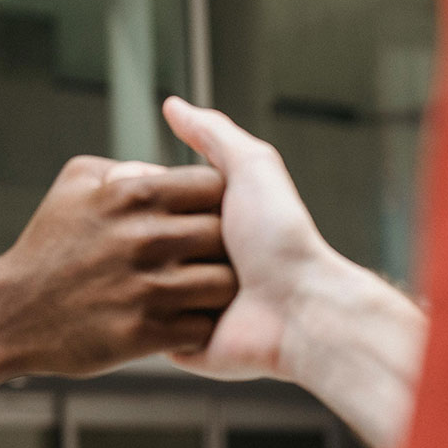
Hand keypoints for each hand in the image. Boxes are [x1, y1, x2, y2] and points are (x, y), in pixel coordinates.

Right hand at [0, 155, 235, 376]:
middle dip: (222, 245)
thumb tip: (165, 171)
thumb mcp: (75, 181)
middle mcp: (144, 238)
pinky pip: (202, 327)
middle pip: (225, 233)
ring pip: (222, 284)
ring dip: (215, 289)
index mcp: (132, 194)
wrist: (11, 313)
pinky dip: (197, 326)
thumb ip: (126, 168)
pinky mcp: (144, 334)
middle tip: (202, 256)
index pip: (213, 183)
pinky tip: (178, 319)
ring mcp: (146, 289)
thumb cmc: (46, 246)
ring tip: (196, 290)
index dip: (217, 199)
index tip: (205, 214)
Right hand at [161, 97, 330, 379]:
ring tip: (199, 282)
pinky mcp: (183, 343)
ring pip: (145, 282)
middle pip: (145, 240)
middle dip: (157, 240)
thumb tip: (172, 104)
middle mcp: (196, 260)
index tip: (151, 194)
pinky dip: (165, 319)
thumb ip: (213, 134)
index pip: (153, 197)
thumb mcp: (251, 168)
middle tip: (178, 244)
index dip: (151, 193)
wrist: (303, 312)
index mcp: (208, 220)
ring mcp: (186, 303)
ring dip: (168, 282)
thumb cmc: (281, 236)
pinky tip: (185, 312)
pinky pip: (153, 326)